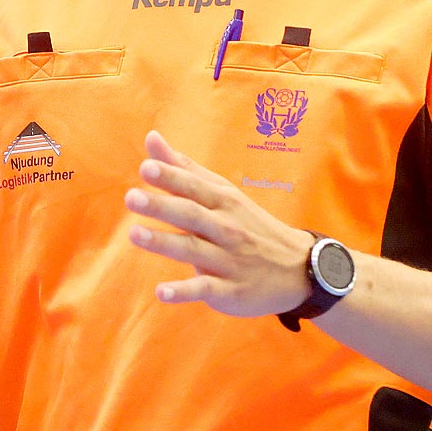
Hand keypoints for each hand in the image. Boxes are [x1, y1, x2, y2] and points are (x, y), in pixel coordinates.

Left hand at [124, 131, 311, 315]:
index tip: (146, 168)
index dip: (170, 177)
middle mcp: (225, 228)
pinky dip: (184, 291)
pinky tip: (162, 293)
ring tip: (133, 233)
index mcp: (222, 202)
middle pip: (191, 214)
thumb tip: (151, 137)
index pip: (193, 187)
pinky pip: (205, 288)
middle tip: (131, 197)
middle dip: (162, 206)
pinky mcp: (230, 290)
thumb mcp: (222, 193)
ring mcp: (228, 260)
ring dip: (164, 242)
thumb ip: (184, 169)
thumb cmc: (247, 224)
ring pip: (193, 249)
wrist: (299, 269)